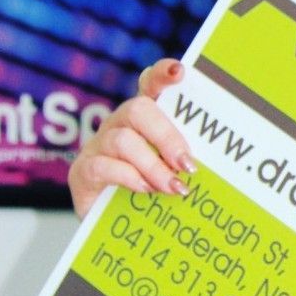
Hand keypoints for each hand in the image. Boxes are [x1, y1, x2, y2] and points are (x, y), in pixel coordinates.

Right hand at [67, 59, 194, 218]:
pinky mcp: (83, 170)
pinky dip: (131, 178)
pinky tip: (147, 190)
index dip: (162, 74)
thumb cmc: (154, 189)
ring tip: (174, 187)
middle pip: (138, 109)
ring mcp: (99, 145)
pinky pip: (104, 166)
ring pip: (123, 140)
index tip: (179, 72)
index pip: (150, 84)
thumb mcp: (174, 170)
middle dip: (167, 137)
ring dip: (153, 165)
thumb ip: (188, 158)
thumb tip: (212, 163)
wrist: (116, 223)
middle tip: (188, 165)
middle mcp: (121, 123)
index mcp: (146, 117)